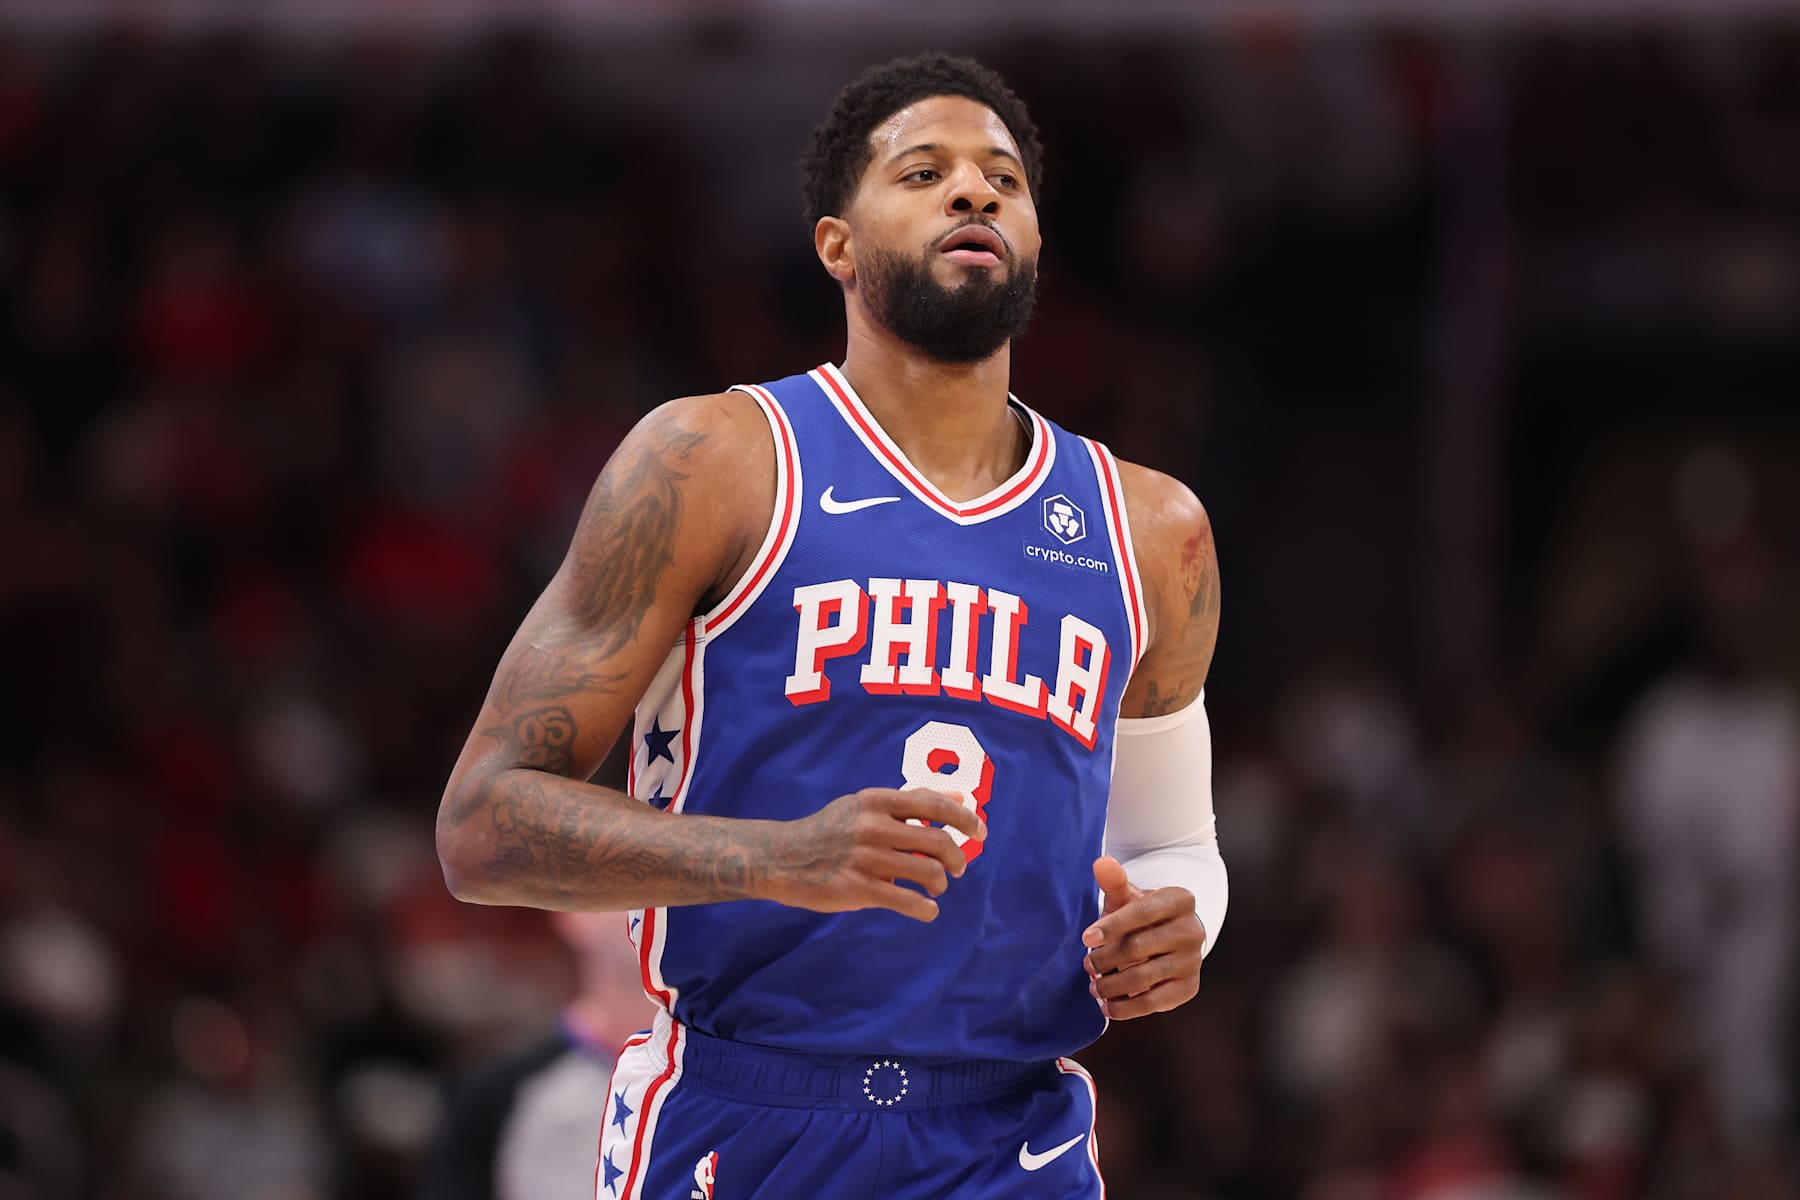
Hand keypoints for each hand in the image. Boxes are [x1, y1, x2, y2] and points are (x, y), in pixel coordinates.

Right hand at [768, 788, 984, 921]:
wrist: (782, 859)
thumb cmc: (830, 831)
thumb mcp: (866, 807)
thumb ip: (911, 802)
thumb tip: (959, 796)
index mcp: (876, 801)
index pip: (934, 804)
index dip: (964, 818)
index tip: (980, 831)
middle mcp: (874, 827)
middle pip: (938, 842)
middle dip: (956, 858)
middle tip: (957, 868)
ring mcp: (867, 858)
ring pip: (928, 873)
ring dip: (940, 883)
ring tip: (935, 887)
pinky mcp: (859, 889)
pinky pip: (908, 902)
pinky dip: (926, 909)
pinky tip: (927, 910)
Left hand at [1082, 856, 1204, 1018]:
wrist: (1167, 937)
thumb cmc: (1140, 914)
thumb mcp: (1128, 896)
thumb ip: (1114, 881)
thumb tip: (1101, 863)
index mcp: (1180, 899)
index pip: (1142, 912)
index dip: (1111, 926)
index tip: (1085, 938)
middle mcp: (1192, 929)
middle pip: (1139, 947)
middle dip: (1106, 958)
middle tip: (1087, 964)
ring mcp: (1193, 960)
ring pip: (1144, 977)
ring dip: (1112, 985)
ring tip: (1093, 987)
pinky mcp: (1189, 986)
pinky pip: (1155, 1001)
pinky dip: (1128, 1008)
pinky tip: (1108, 1006)